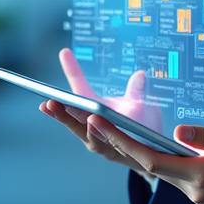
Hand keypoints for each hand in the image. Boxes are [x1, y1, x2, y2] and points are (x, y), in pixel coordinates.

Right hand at [39, 48, 162, 180]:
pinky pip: (100, 143)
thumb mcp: (139, 104)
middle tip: (49, 98)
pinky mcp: (108, 151)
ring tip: (61, 107)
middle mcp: (91, 125)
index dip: (73, 70)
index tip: (65, 52)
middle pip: (72, 114)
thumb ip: (136, 91)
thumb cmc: (142, 125)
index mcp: (93, 108)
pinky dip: (94, 133)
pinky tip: (91, 121)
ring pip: (81, 131)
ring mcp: (97, 140)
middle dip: (59, 108)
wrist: (155, 150)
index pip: (80, 87)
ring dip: (69, 120)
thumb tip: (140, 74)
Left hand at [86, 116, 203, 203]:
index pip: (149, 158)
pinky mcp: (201, 199)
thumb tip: (178, 130)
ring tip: (116, 129)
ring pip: (162, 172)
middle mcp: (191, 189)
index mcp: (198, 174)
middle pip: (147, 165)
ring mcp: (195, 197)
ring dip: (139, 153)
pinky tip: (160, 148)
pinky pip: (177, 178)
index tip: (99, 122)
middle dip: (118, 143)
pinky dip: (164, 163)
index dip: (121, 140)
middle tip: (91, 121)